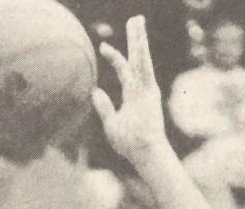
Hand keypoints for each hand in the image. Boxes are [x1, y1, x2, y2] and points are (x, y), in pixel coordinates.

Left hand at [92, 17, 167, 167]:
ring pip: (141, 59)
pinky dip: (142, 53)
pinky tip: (140, 39)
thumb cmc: (129, 144)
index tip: (103, 46)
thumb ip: (104, 107)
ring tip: (137, 20)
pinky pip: (144, 68)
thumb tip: (94, 91)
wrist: (143, 153)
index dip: (114, 57)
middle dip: (135, 39)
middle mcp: (140, 89)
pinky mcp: (150, 91)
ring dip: (139, 39)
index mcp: (132, 95)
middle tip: (135, 20)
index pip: (123, 70)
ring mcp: (146, 89)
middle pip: (136, 58)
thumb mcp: (111, 124)